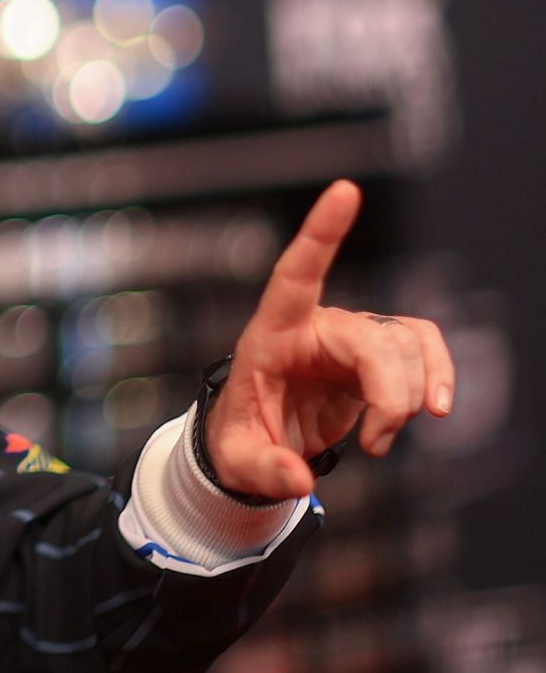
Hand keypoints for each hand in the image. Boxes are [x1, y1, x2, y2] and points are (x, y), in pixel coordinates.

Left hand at [206, 180, 454, 499]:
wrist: (256, 440)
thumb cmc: (238, 438)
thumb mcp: (236, 461)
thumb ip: (265, 471)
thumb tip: (299, 482)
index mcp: (271, 335)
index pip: (295, 274)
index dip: (321, 233)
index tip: (344, 190)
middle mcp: (314, 325)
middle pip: (377, 340)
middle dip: (390, 397)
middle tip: (375, 445)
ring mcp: (349, 336)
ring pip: (408, 347)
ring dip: (409, 399)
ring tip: (381, 440)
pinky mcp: (375, 354)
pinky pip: (424, 348)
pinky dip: (437, 377)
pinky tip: (431, 409)